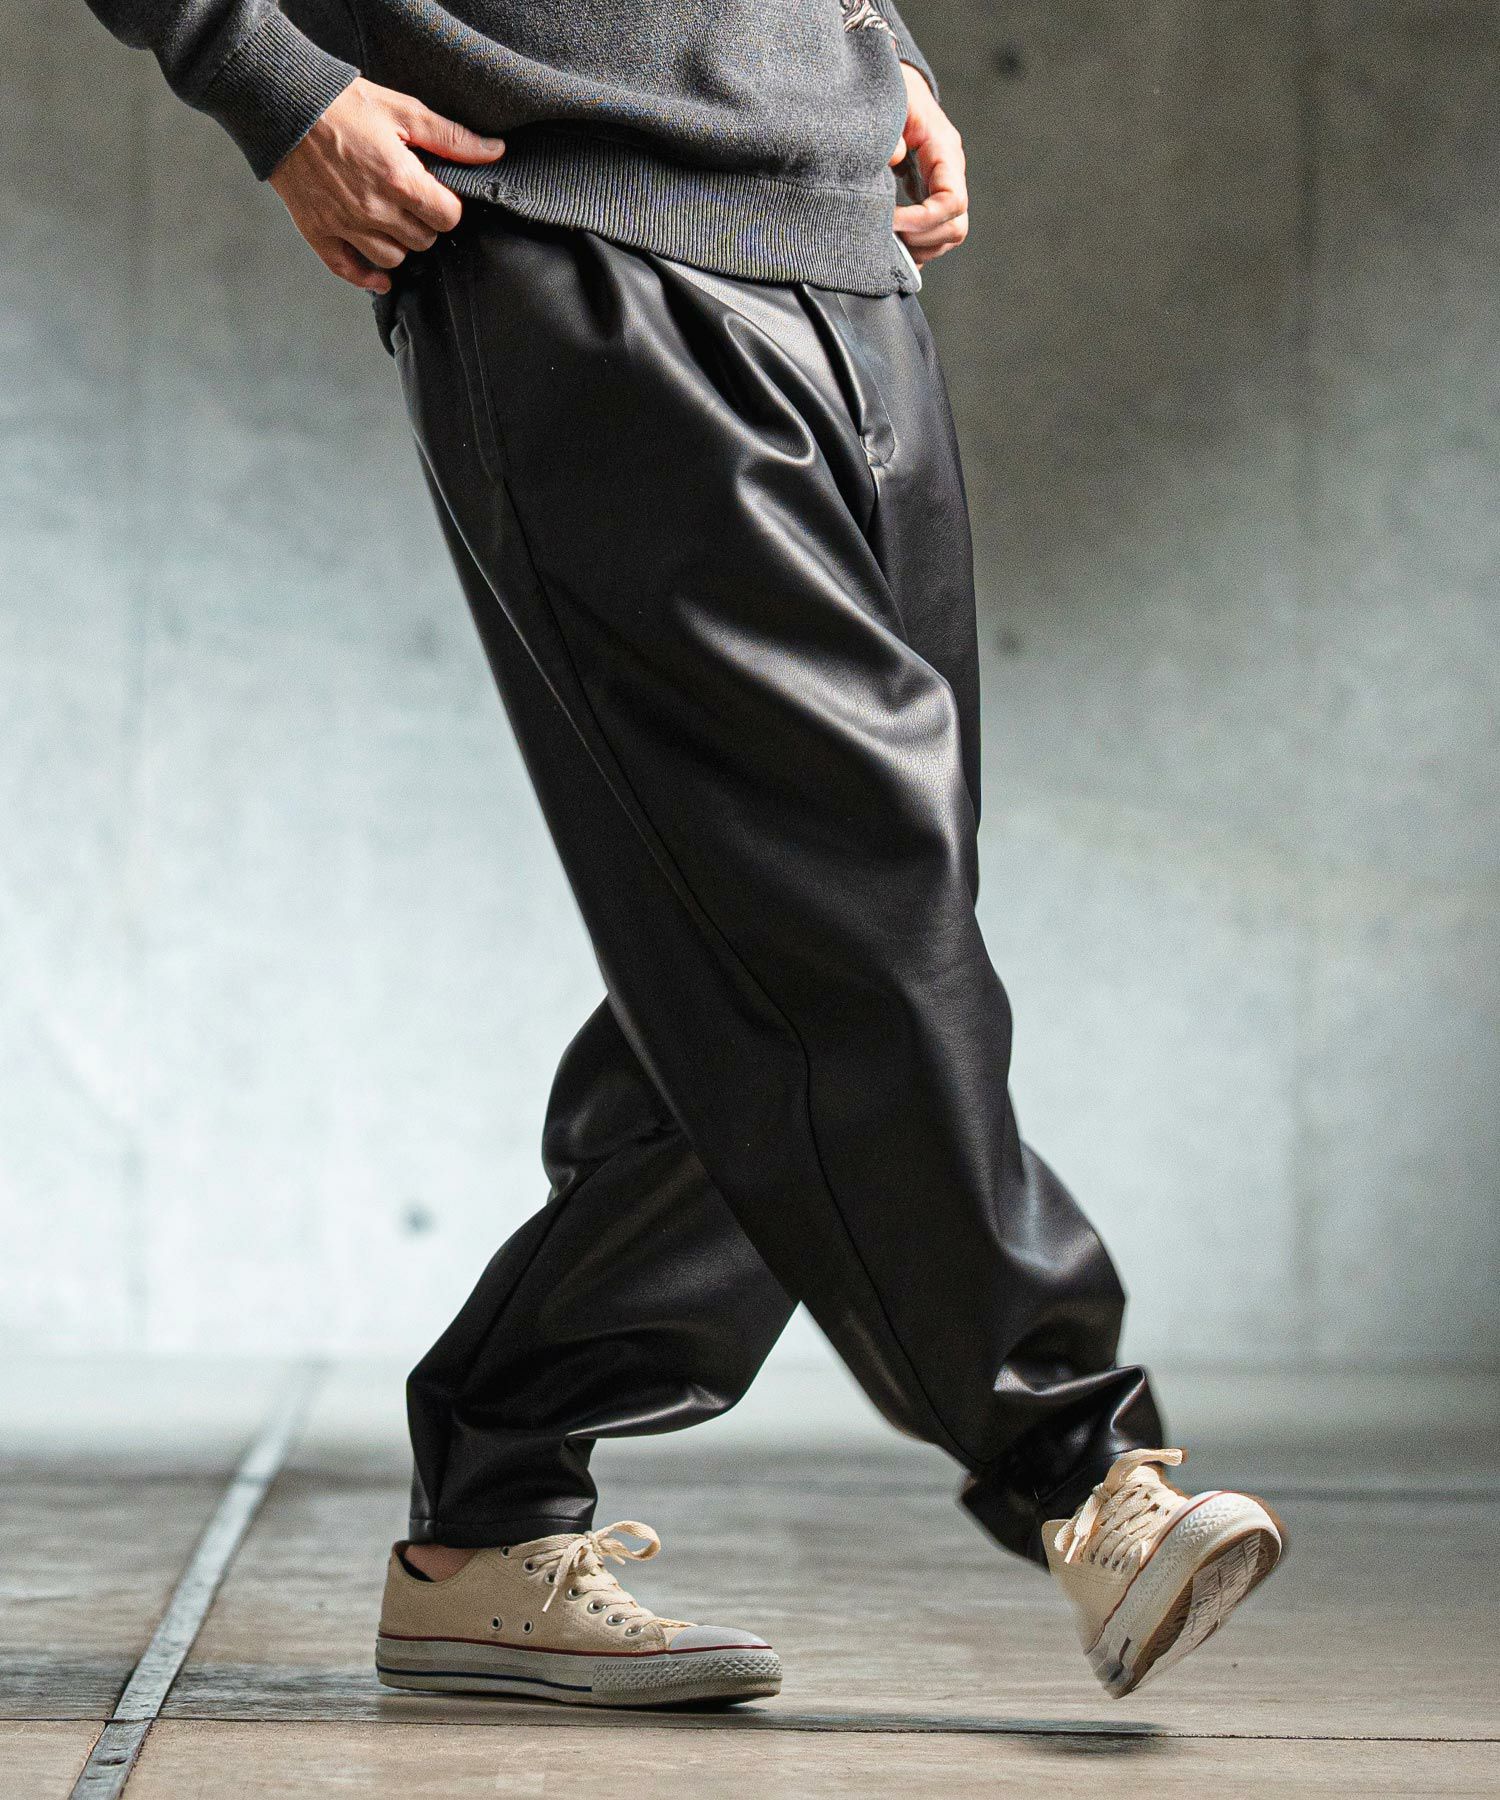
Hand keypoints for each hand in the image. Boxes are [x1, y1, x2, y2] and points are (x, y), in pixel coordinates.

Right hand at [268, 77, 504, 292]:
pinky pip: (350, 271)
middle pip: (423, 241)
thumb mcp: (402, 110)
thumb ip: (451, 137)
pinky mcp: (319, 232)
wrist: (282, 102)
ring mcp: (345, 225)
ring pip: (393, 259)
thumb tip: (495, 151)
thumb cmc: (342, 103)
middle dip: (425, 223)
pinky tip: (380, 275)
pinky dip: (368, 277)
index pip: (448, 217)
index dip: (449, 206)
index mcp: (399, 180)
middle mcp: (374, 210)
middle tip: (413, 201)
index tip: (438, 193)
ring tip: (393, 220)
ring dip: (400, 244)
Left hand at [890, 64, 967, 264]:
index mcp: (945, 152)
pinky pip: (934, 238)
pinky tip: (892, 243)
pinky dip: (915, 248)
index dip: (923, 220)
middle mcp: (950, 175)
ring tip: (887, 240)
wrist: (898, 90)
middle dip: (922, 238)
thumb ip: (892, 130)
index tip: (891, 220)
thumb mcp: (892, 103)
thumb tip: (893, 158)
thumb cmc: (894, 94)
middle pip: (956, 227)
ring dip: (919, 247)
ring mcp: (943, 190)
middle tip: (887, 233)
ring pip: (947, 237)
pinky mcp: (931, 200)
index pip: (952, 201)